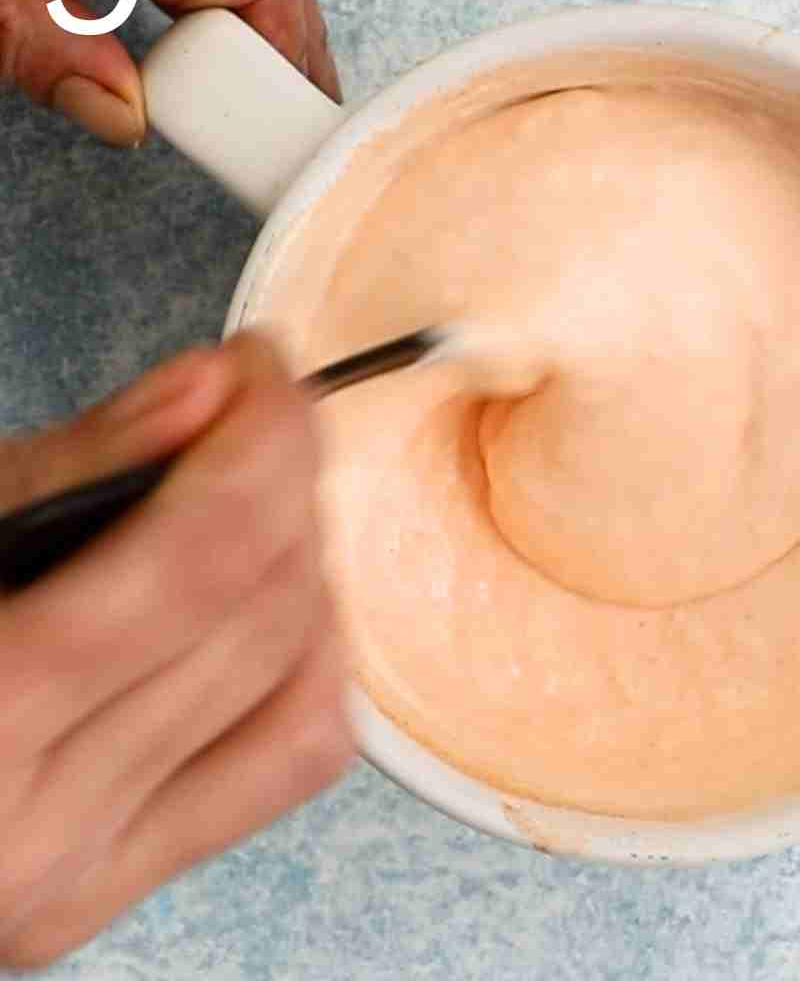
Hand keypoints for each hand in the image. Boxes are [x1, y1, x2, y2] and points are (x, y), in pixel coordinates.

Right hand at [0, 334, 351, 968]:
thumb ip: (76, 463)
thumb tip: (212, 391)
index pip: (202, 559)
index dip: (262, 436)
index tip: (258, 363)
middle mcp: (39, 825)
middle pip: (261, 614)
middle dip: (290, 477)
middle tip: (257, 403)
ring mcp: (84, 874)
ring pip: (298, 693)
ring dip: (305, 566)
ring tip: (253, 494)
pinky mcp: (113, 891)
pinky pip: (281, 766)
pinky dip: (305, 664)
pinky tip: (264, 598)